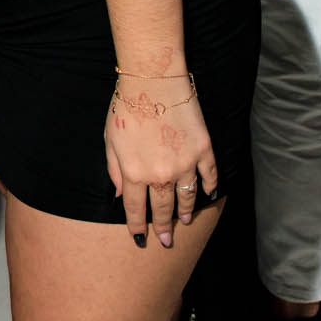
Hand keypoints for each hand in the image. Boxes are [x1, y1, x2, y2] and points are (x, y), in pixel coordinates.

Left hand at [104, 81, 216, 249]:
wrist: (152, 80)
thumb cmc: (125, 106)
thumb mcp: (110, 140)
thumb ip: (114, 171)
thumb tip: (120, 196)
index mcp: (135, 173)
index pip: (137, 209)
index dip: (138, 226)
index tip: (140, 237)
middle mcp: (161, 174)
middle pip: (163, 208)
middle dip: (164, 227)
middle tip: (167, 240)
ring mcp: (185, 163)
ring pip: (188, 196)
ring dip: (187, 211)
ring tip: (185, 220)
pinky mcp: (203, 150)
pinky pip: (209, 176)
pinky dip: (210, 187)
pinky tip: (209, 194)